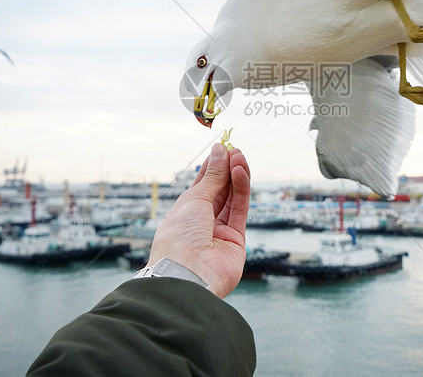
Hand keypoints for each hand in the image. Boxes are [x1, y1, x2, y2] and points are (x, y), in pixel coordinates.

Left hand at [146, 143, 250, 297]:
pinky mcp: (236, 240)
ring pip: (231, 198)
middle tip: (235, 150)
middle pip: (218, 191)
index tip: (221, 149)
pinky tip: (240, 172)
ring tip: (240, 157)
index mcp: (184, 213)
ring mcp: (219, 232)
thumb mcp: (194, 200)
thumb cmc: (180, 236)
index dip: (211, 167)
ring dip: (236, 177)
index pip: (201, 186)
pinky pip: (240, 210)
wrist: (187, 274)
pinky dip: (241, 190)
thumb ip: (212, 177)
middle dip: (226, 169)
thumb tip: (220, 151)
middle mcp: (202, 222)